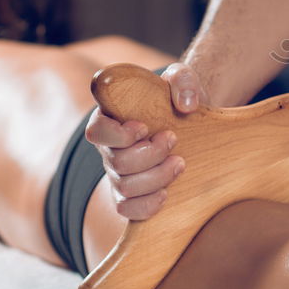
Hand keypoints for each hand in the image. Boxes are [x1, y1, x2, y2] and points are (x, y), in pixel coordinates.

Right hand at [84, 62, 204, 219]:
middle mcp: (110, 148)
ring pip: (124, 187)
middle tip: (174, 139)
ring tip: (180, 162)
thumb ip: (182, 80)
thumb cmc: (178, 97)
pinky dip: (146, 206)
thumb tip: (186, 104)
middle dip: (150, 154)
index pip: (96, 131)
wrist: (192, 120)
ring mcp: (119, 173)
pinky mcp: (132, 193)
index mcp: (112, 119)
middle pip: (116, 163)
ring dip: (156, 178)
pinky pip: (127, 209)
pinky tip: (166, 193)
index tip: (144, 127)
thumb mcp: (182, 79)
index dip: (117, 135)